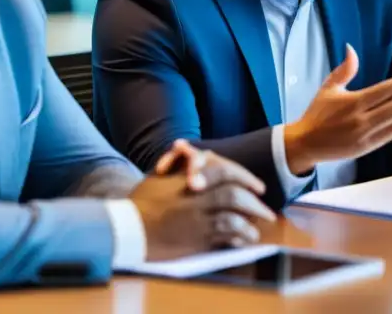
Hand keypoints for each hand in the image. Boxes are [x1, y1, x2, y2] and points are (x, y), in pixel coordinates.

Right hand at [132, 147, 275, 260]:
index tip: (257, 186)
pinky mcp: (194, 238)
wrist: (125, 230)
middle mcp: (195, 196)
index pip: (223, 170)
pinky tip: (245, 239)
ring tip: (260, 225)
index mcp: (187, 178)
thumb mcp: (157, 176)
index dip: (244, 176)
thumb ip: (178, 164)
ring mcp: (196, 217)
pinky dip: (239, 235)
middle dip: (254, 199)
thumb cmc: (139, 203)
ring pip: (233, 213)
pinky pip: (224, 234)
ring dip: (251, 218)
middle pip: (234, 192)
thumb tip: (194, 153)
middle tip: (266, 206)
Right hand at [284, 45, 391, 175]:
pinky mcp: (366, 147)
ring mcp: (364, 135)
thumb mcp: (328, 88)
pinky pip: (390, 135)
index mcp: (352, 102)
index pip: (383, 91)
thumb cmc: (318, 113)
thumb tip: (351, 48)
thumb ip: (344, 69)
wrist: (306, 143)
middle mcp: (360, 119)